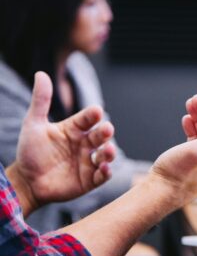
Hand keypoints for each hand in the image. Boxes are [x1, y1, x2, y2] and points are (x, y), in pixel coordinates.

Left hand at [7, 72, 115, 214]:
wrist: (26, 181)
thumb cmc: (30, 152)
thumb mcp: (33, 124)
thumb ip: (40, 101)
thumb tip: (41, 74)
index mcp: (74, 129)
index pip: (87, 119)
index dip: (92, 115)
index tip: (96, 111)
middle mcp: (85, 144)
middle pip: (100, 136)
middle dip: (105, 132)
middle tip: (107, 129)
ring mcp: (88, 162)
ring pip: (105, 155)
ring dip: (109, 153)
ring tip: (108, 151)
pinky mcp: (90, 180)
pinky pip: (102, 176)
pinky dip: (106, 172)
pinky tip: (105, 168)